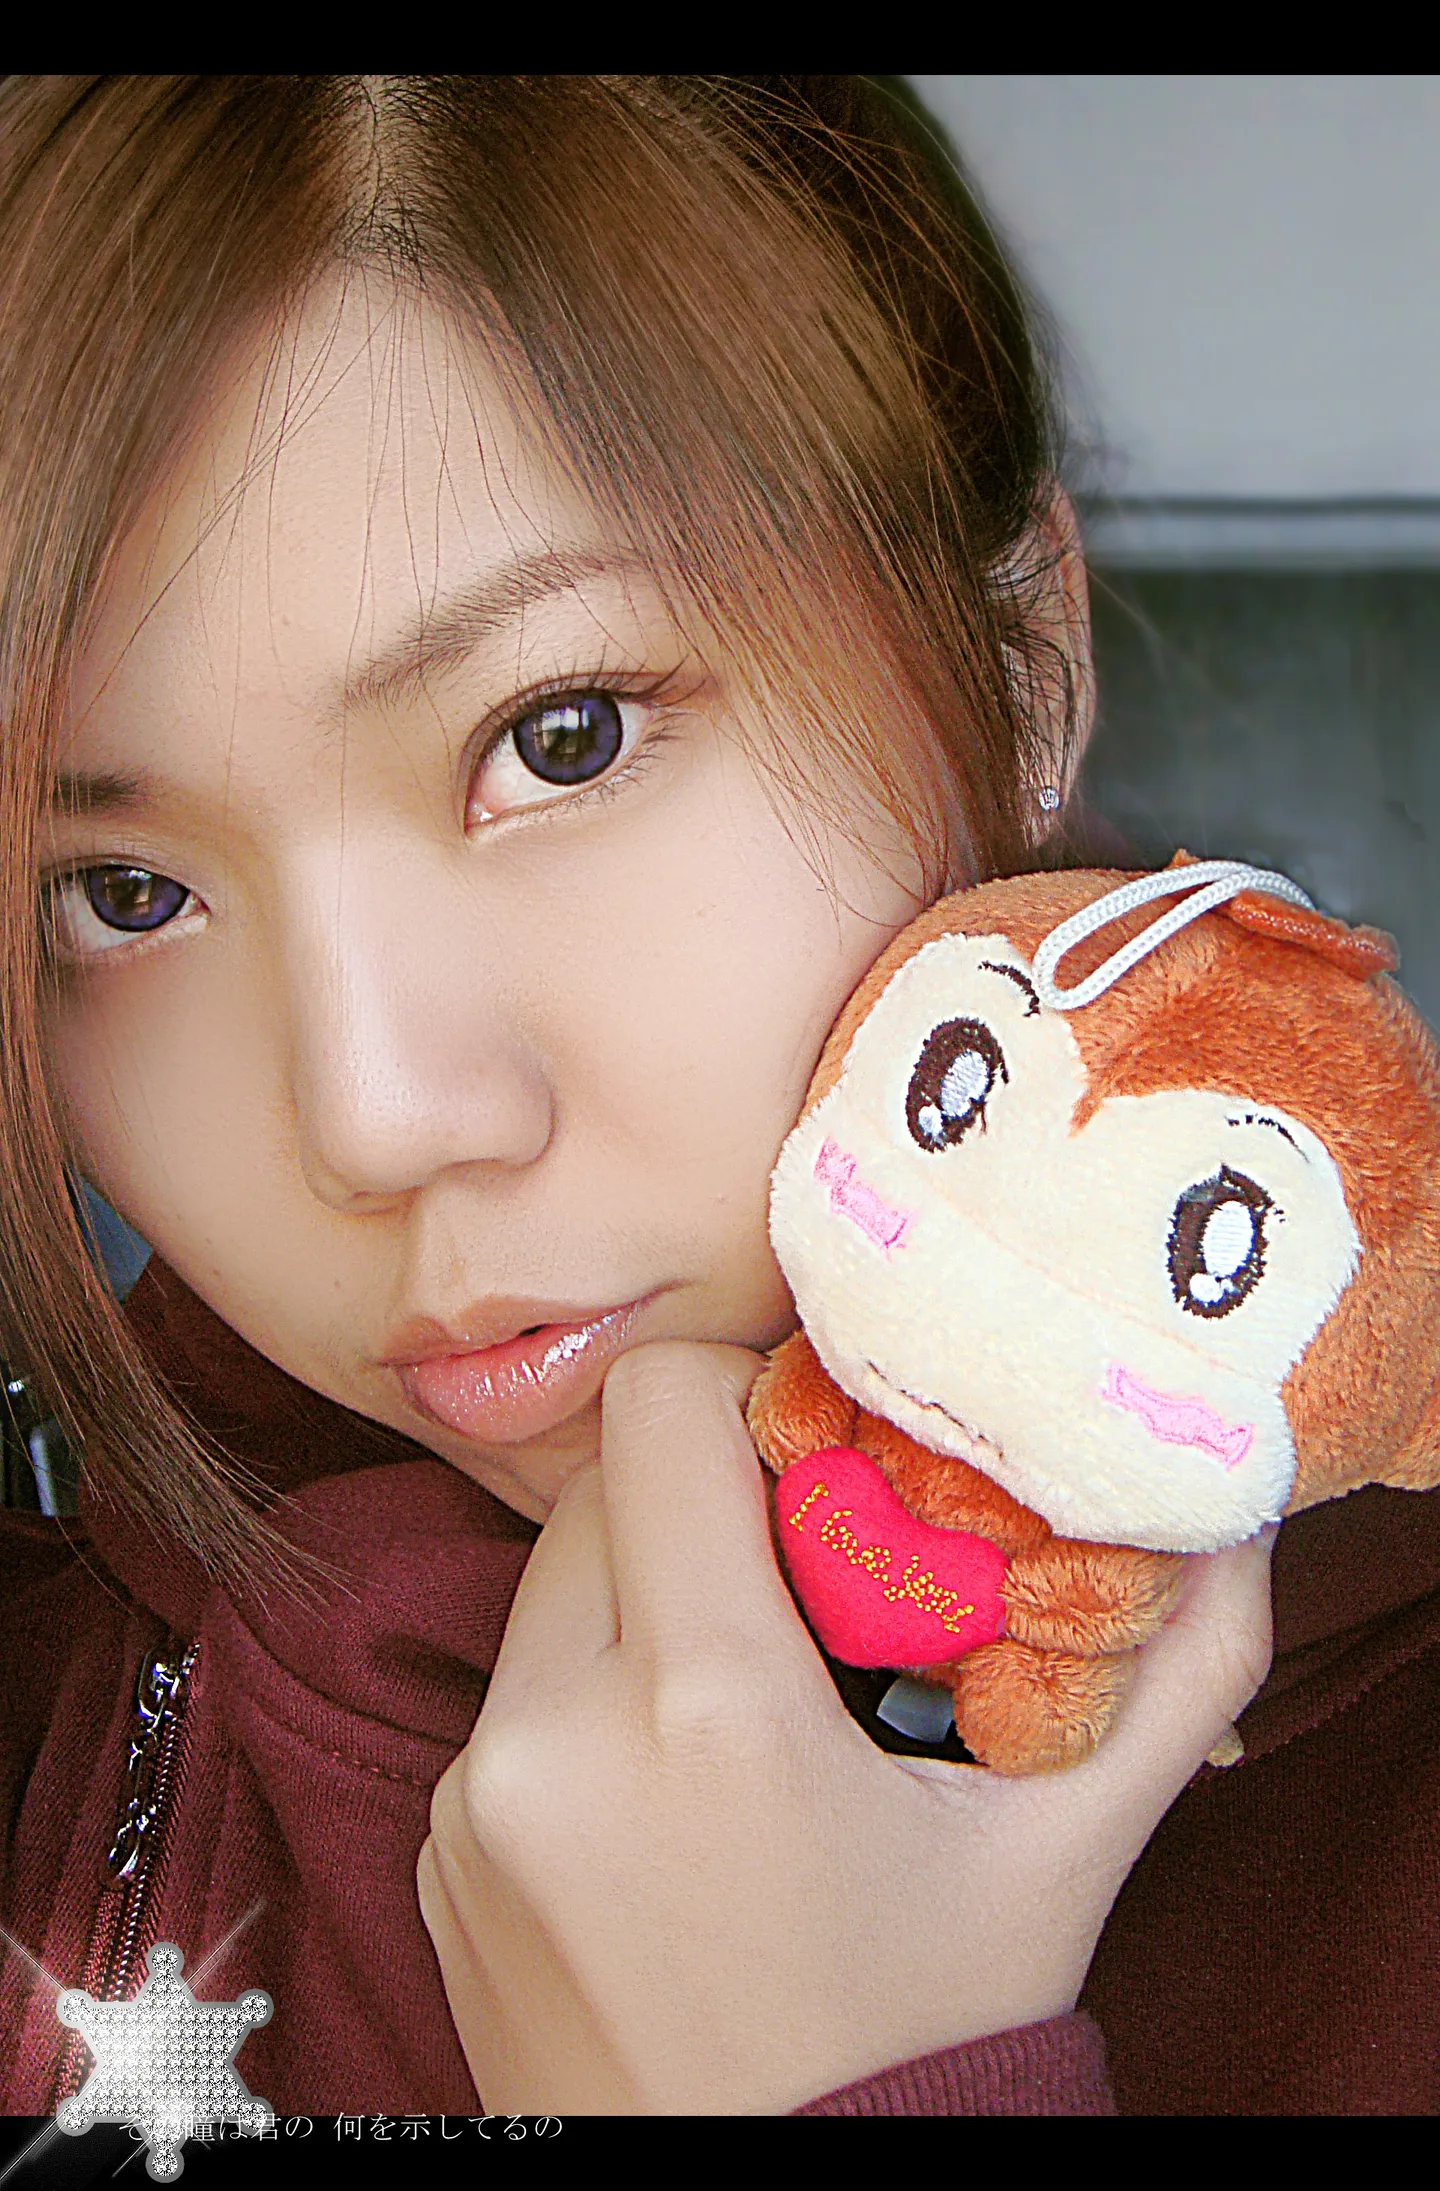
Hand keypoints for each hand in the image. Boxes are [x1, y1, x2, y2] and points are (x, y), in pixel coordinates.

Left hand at [417, 1341, 1273, 2114]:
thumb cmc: (925, 2047)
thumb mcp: (1060, 1853)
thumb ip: (1166, 1672)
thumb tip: (1215, 1523)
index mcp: (705, 1709)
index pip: (658, 1405)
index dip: (746, 1396)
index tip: (823, 1464)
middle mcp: (552, 1740)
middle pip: (605, 1486)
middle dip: (706, 1502)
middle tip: (809, 1583)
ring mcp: (472, 1803)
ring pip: (552, 1587)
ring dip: (646, 1601)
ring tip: (748, 1707)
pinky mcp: (434, 1853)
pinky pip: (513, 1698)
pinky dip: (591, 1703)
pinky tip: (677, 1801)